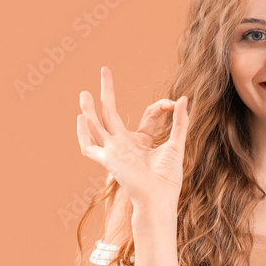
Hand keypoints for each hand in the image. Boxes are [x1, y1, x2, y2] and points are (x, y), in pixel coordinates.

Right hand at [76, 66, 189, 206]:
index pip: (148, 116)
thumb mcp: (177, 144)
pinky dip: (83, 134)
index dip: (160, 106)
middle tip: (104, 70)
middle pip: (111, 113)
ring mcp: (114, 150)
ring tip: (84, 92)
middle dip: (107, 91)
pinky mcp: (108, 159)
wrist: (159, 196)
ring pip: (97, 125)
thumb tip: (184, 99)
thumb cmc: (168, 177)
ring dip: (89, 109)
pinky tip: (82, 118)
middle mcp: (125, 144)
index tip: (173, 103)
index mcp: (143, 141)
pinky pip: (89, 146)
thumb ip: (179, 121)